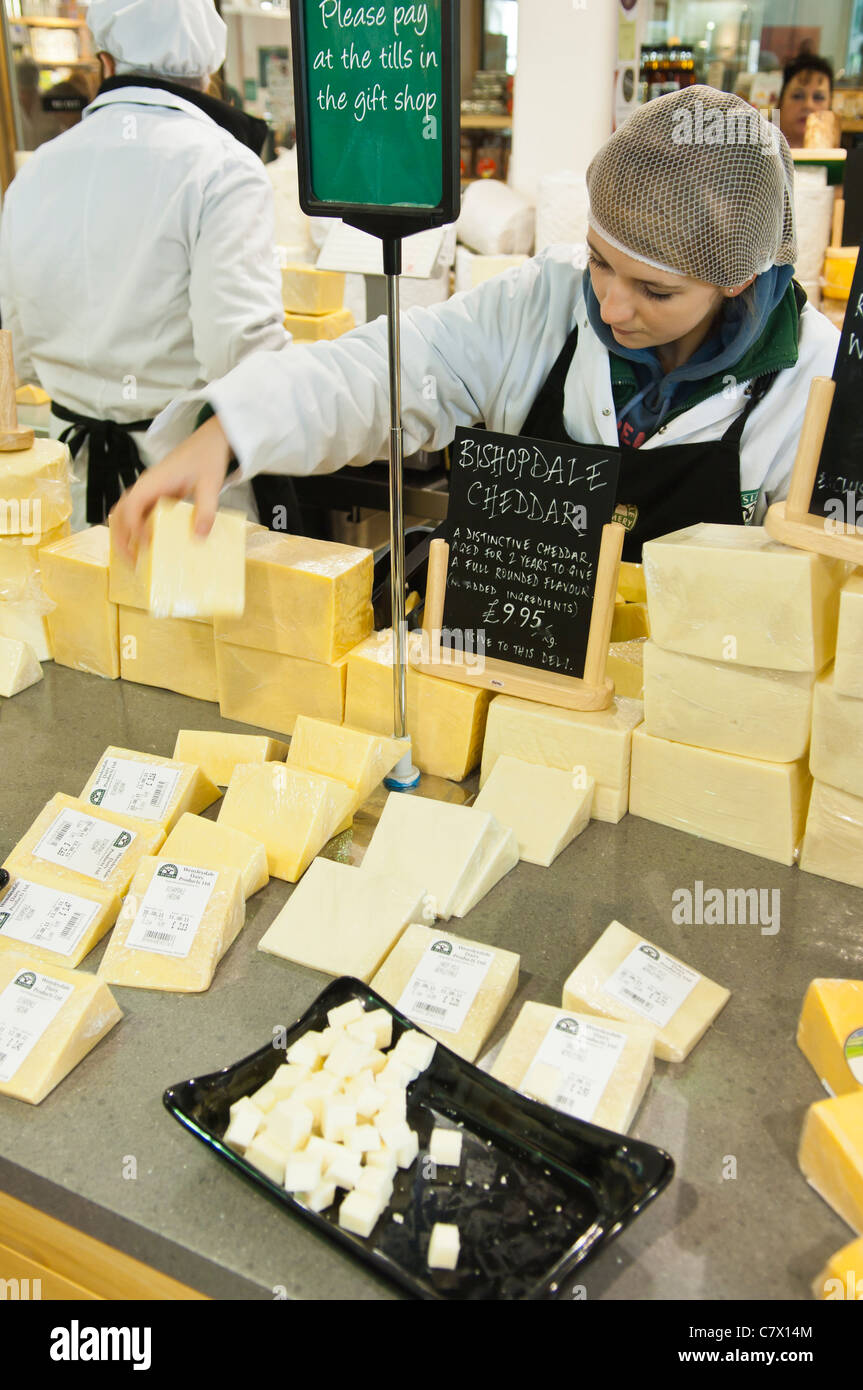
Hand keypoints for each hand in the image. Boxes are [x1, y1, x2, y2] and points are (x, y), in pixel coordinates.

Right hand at [110, 415, 232, 558]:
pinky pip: (137, 514)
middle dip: (121, 538)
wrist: (209, 441)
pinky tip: (146, 547)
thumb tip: (199, 537)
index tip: (145, 547)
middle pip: (120, 513)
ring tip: (134, 559)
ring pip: (124, 514)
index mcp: (153, 481)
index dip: (134, 528)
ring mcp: (147, 491)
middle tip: (132, 563)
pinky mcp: (154, 495)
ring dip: (124, 535)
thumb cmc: (207, 458)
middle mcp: (145, 486)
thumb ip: (206, 509)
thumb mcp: (211, 484)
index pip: (132, 506)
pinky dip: (135, 531)